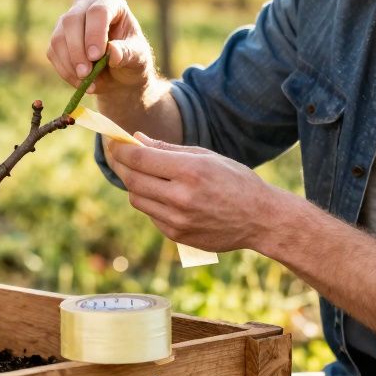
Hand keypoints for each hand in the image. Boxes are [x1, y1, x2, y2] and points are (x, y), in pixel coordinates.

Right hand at [47, 0, 155, 93]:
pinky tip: (81, 83)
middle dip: (77, 50)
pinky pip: (53, 53)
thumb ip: (128, 53)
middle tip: (86, 74)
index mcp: (111, 1)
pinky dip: (65, 71)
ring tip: (87, 83)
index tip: (96, 56)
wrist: (119, 73)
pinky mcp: (57, 38)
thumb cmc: (132, 59)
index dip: (95, 32)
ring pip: (58, 38)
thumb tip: (113, 52)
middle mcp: (86, 4)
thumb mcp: (138, 58)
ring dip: (70, 64)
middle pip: (72, 20)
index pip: (98, 10)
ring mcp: (68, 20)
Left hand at [105, 132, 283, 252]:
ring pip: (137, 199)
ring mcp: (178, 220)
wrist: (260, 218)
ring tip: (145, 175)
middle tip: (119, 156)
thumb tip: (137, 139)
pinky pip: (151, 215)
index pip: (139, 159)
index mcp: (190, 171)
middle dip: (121, 166)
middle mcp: (181, 197)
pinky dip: (151, 203)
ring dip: (134, 185)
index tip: (115, 143)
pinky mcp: (178, 236)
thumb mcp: (206, 156)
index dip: (121, 150)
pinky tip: (164, 195)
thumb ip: (168, 150)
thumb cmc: (235, 180)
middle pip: (132, 180)